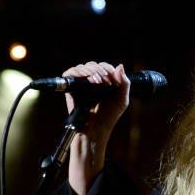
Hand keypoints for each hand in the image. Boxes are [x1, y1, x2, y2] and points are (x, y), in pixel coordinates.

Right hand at [62, 61, 129, 194]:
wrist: (95, 129)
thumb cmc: (109, 117)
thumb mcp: (122, 100)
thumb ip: (124, 83)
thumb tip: (120, 66)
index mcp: (104, 83)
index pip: (105, 67)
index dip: (108, 68)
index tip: (112, 77)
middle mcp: (92, 82)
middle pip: (93, 65)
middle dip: (100, 69)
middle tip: (105, 81)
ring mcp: (81, 84)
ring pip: (83, 67)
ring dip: (91, 70)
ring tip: (98, 81)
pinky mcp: (71, 88)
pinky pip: (70, 72)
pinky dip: (78, 71)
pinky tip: (87, 78)